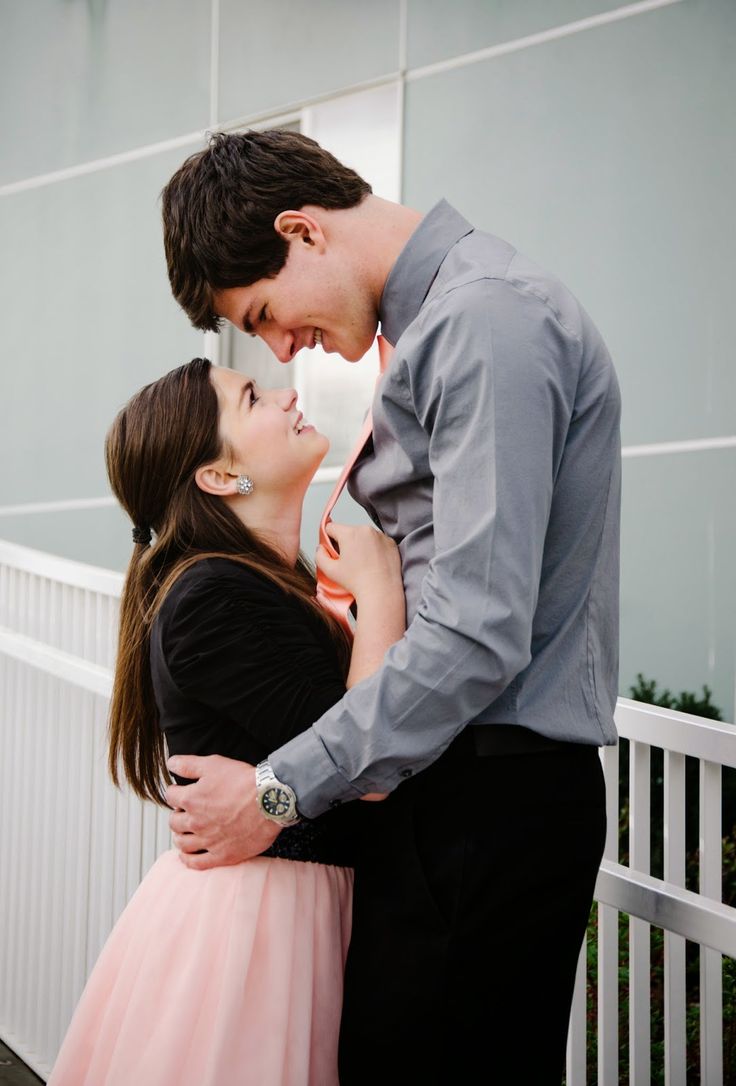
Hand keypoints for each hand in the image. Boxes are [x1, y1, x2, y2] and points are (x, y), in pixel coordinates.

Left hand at [165, 754, 279, 869]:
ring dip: (180, 836)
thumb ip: (188, 765)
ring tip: (186, 831)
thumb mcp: (213, 764)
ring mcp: (208, 841)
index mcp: (191, 799)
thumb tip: (170, 763)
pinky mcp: (222, 855)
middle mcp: (196, 822)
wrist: (270, 801)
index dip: (175, 792)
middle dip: (177, 814)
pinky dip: (188, 859)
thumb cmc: (244, 781)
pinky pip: (197, 863)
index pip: (170, 796)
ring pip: (182, 843)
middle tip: (185, 811)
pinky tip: (189, 854)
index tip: (179, 792)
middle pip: (174, 821)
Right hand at [316, 522, 401, 603]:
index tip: (331, 549)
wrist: (381, 592)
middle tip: (347, 561)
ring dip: (360, 545)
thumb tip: (321, 548)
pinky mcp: (391, 543)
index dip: (328, 538)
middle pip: (349, 531)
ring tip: (362, 564)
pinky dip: (374, 549)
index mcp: (350, 533)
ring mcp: (381, 535)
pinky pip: (378, 542)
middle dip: (345, 543)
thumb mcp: (330, 571)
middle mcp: (366, 530)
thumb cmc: (358, 582)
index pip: (331, 527)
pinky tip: (373, 564)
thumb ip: (319, 556)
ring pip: (364, 536)